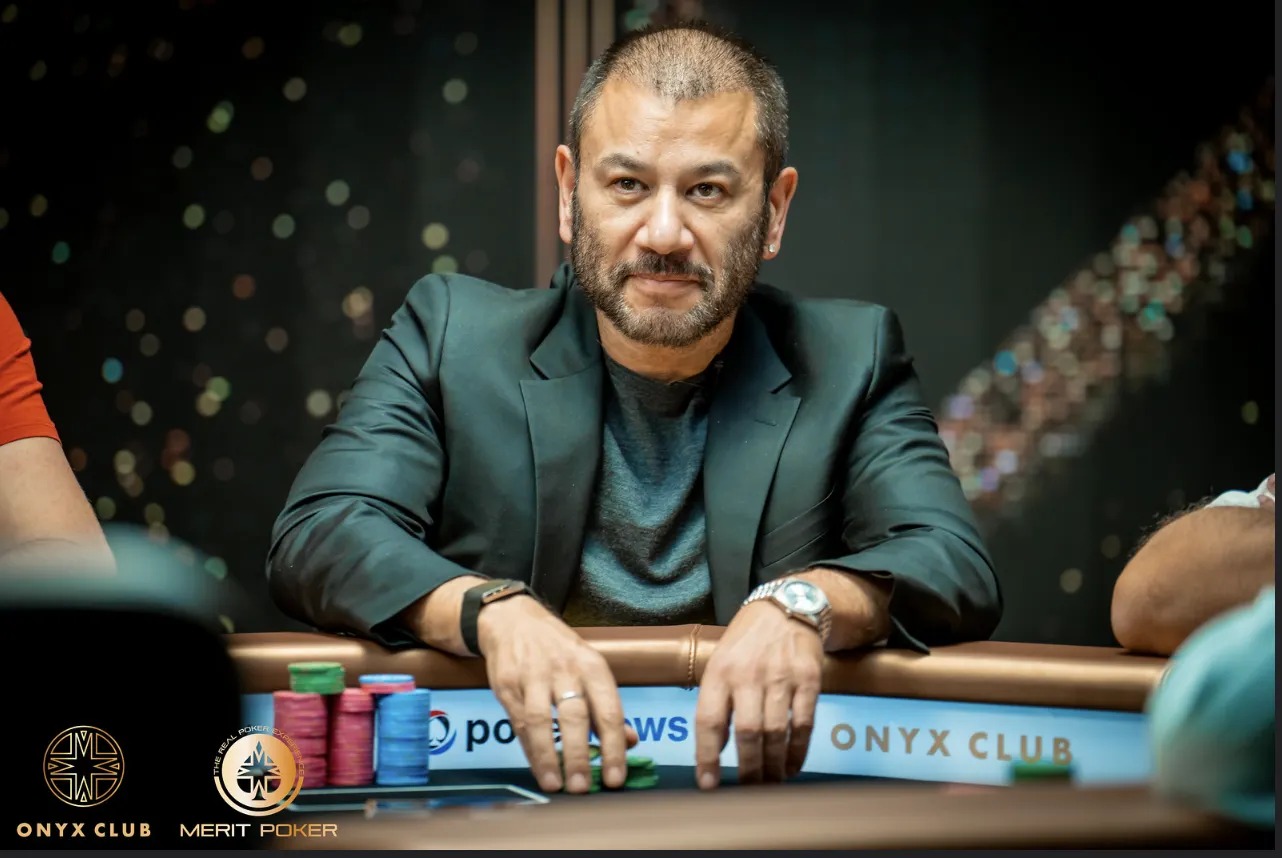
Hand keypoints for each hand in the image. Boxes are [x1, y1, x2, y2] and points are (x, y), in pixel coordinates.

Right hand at [477, 597, 637, 793]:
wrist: (514, 620)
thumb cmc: (559, 651)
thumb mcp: (590, 668)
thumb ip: (608, 706)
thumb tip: (631, 741)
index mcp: (592, 666)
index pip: (609, 710)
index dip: (614, 746)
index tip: (615, 778)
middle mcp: (565, 670)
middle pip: (574, 716)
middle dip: (579, 755)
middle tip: (582, 787)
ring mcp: (533, 676)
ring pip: (540, 721)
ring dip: (549, 757)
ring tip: (556, 785)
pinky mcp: (507, 684)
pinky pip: (519, 722)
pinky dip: (529, 749)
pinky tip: (538, 768)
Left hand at [694, 601, 822, 788]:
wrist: (787, 607)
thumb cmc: (746, 643)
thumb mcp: (720, 661)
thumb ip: (717, 701)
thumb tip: (714, 749)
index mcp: (720, 672)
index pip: (709, 720)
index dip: (707, 756)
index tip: (708, 784)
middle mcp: (749, 674)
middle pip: (748, 732)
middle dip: (748, 769)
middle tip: (749, 791)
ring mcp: (782, 677)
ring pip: (777, 732)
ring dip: (774, 765)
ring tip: (770, 783)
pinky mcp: (809, 679)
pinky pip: (804, 724)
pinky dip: (798, 751)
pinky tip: (792, 766)